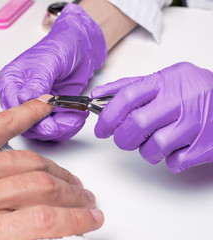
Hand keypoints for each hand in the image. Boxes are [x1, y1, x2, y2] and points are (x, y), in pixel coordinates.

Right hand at [0, 4, 106, 140]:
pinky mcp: (50, 114)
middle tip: (70, 118)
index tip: (52, 107)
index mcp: (10, 83)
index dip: (32, 114)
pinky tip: (77, 117)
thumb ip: (37, 82)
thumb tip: (25, 98)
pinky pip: (55, 130)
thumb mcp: (48, 61)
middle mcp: (19, 98)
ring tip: (76, 116)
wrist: (80, 48)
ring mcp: (35, 108)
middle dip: (51, 126)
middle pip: (27, 125)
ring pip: (42, 131)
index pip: (13, 108)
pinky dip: (67, 127)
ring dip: (62, 128)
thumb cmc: (60, 47)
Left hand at [91, 62, 212, 172]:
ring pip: (154, 147)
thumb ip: (130, 86)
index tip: (101, 129)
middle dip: (124, 138)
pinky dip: (170, 159)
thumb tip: (98, 95)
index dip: (108, 116)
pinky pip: (174, 162)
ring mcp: (195, 124)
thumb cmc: (193, 91)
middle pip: (137, 125)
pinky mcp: (206, 146)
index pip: (127, 97)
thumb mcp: (164, 79)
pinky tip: (178, 147)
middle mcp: (181, 100)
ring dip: (149, 150)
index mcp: (166, 82)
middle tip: (126, 139)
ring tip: (158, 141)